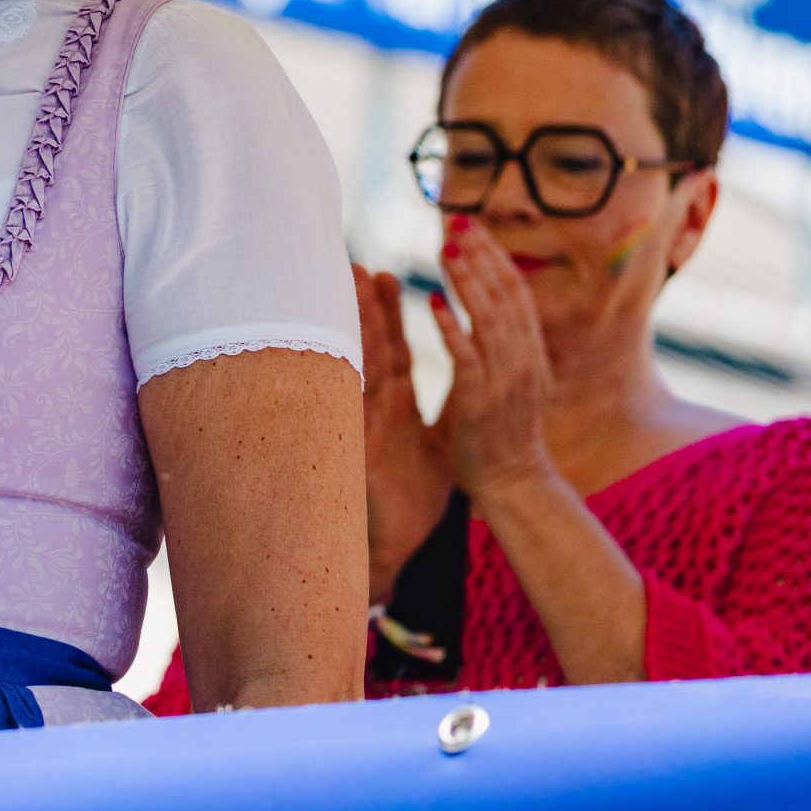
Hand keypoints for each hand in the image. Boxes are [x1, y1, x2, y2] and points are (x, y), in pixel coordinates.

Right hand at [352, 266, 452, 603]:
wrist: (398, 545)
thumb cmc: (413, 500)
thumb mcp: (435, 445)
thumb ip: (442, 413)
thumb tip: (463, 384)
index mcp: (397, 405)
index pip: (393, 348)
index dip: (388, 312)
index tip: (382, 274)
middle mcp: (377, 407)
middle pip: (372, 347)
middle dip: (366, 306)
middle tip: (356, 265)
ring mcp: (366, 425)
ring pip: (359, 366)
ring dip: (354, 328)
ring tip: (347, 292)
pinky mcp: (361, 448)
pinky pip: (355, 406)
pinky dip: (351, 376)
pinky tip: (346, 348)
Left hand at [429, 216, 556, 502]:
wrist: (513, 483)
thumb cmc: (502, 432)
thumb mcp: (512, 379)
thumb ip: (503, 343)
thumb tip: (491, 306)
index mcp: (530, 353)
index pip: (516, 293)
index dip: (495, 257)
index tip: (472, 226)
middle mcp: (523, 361)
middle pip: (505, 297)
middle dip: (482, 257)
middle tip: (457, 222)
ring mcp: (505, 381)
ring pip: (489, 321)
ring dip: (468, 282)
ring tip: (447, 250)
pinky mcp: (482, 403)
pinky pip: (467, 360)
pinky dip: (453, 329)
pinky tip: (434, 304)